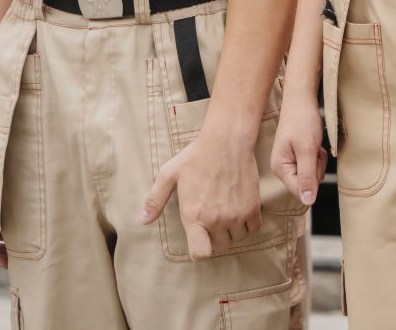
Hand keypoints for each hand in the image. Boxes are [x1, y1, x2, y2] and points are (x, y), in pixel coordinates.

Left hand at [141, 113, 261, 259]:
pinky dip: (248, 223)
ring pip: (237, 238)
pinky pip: (253, 228)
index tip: (200, 240)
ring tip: (227, 213)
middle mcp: (215, 220)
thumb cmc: (196, 156)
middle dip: (216, 237)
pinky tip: (241, 210)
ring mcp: (236, 215)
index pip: (200, 254)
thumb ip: (155, 200)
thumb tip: (143, 221)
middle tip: (214, 219)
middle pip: (219, 246)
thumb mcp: (169, 175)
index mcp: (193, 215)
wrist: (226, 141)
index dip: (200, 251)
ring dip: (233, 230)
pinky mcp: (252, 207)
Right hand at [271, 95, 326, 208]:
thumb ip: (307, 176)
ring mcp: (291, 162)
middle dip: (316, 166)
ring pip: (314, 174)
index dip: (312, 179)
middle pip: (308, 183)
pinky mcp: (299, 157)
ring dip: (318, 160)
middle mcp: (283, 168)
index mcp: (280, 168)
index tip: (312, 160)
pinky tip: (314, 143)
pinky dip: (318, 155)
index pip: (299, 190)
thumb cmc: (302, 121)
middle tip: (313, 148)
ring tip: (313, 144)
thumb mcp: (307, 149)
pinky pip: (315, 165)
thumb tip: (307, 201)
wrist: (302, 100)